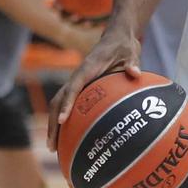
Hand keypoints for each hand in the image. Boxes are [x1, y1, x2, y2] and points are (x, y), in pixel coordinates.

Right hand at [48, 25, 141, 150]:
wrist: (116, 38)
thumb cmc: (123, 46)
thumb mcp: (131, 52)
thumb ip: (132, 63)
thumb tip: (135, 73)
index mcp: (87, 68)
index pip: (73, 87)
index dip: (67, 104)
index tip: (63, 121)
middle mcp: (77, 77)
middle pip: (58, 101)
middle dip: (53, 123)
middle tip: (52, 146)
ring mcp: (76, 83)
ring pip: (59, 105)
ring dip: (54, 125)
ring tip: (54, 149)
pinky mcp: (80, 88)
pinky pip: (68, 106)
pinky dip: (65, 122)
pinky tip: (69, 140)